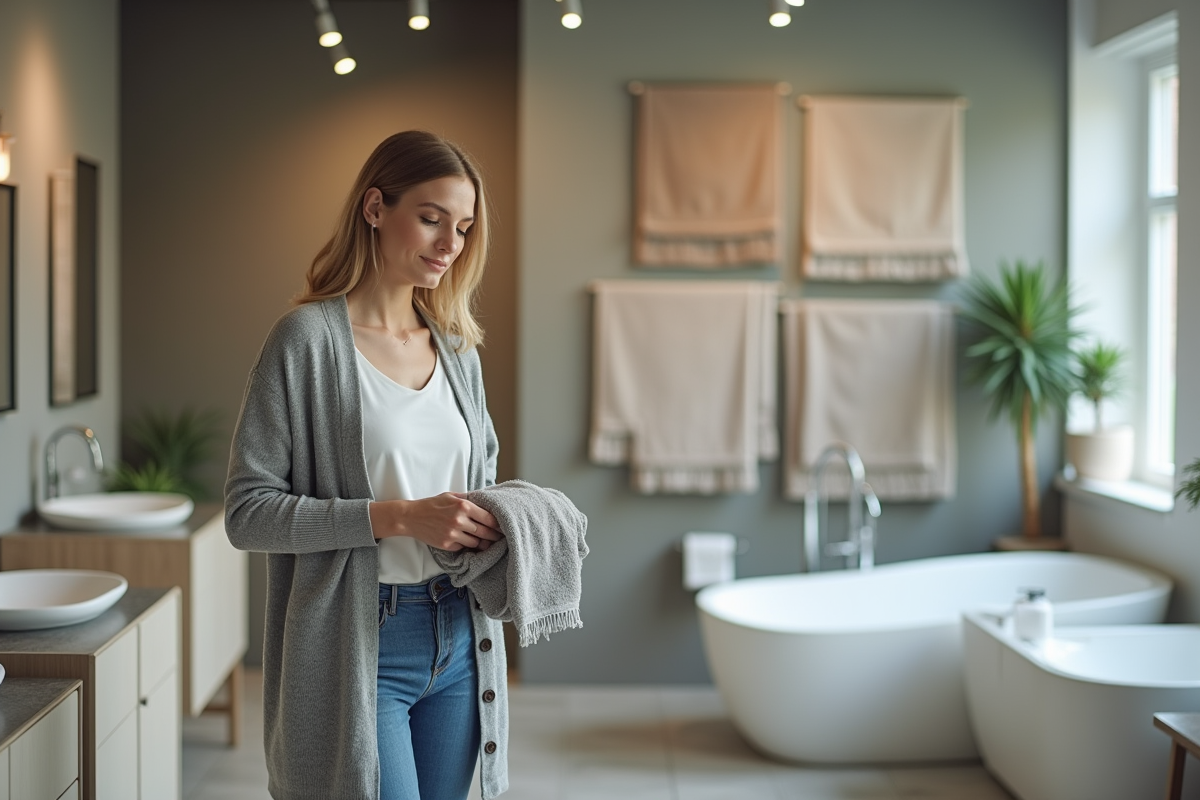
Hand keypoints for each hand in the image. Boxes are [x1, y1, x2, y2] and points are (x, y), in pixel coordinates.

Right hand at [369, 493, 502, 551]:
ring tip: (489, 541)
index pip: (489, 518)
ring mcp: (453, 534)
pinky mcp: (447, 545)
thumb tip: (486, 501)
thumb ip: (468, 499)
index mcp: (463, 506)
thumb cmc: (432, 505)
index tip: (504, 526)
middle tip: (501, 537)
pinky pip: (464, 547)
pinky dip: (468, 545)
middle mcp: (460, 520)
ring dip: (483, 542)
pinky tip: (472, 543)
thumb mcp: (451, 496)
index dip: (499, 524)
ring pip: (477, 542)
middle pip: (485, 532)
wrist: (411, 517)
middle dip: (495, 536)